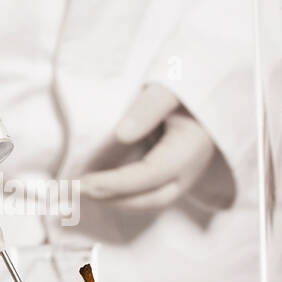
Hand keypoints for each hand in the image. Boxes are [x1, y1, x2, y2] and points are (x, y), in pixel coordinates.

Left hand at [76, 84, 217, 210]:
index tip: (85, 182)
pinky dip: (122, 192)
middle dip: (113, 198)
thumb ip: (148, 108)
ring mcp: (183, 174)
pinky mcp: (172, 173)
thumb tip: (122, 135)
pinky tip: (98, 185)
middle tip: (77, 190)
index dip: (117, 183)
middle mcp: (190, 169)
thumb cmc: (186, 82)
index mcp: (191, 148)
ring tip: (82, 190)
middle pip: (151, 198)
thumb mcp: (168, 87)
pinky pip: (147, 192)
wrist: (204, 85)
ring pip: (150, 199)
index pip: (151, 175)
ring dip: (115, 199)